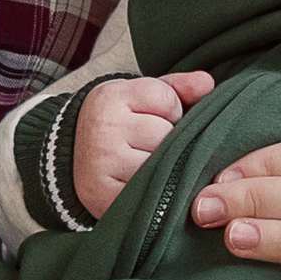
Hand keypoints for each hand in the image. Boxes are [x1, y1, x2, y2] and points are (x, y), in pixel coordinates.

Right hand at [74, 71, 214, 218]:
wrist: (73, 158)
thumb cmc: (119, 125)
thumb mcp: (141, 98)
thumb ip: (177, 87)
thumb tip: (207, 84)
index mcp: (110, 97)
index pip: (167, 99)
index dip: (171, 111)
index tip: (155, 117)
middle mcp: (103, 128)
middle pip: (165, 135)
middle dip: (167, 141)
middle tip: (149, 144)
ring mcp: (102, 163)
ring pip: (160, 165)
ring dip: (162, 168)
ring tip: (145, 163)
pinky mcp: (104, 196)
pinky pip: (149, 194)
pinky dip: (153, 192)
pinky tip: (142, 185)